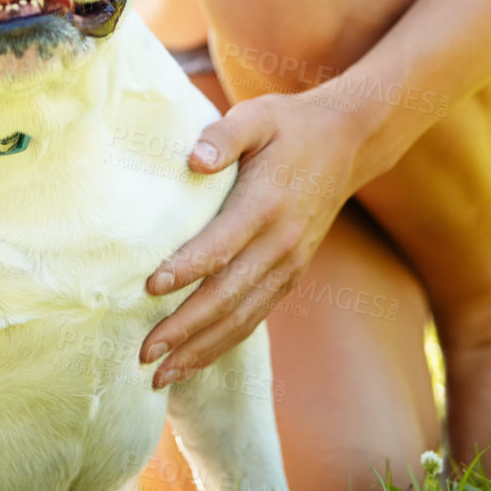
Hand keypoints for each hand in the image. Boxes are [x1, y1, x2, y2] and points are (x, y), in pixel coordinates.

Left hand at [139, 90, 358, 387]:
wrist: (346, 144)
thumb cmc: (289, 126)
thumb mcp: (257, 115)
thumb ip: (224, 135)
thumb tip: (194, 160)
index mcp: (267, 203)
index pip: (223, 244)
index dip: (187, 268)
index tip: (149, 287)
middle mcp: (281, 242)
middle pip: (228, 295)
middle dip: (185, 328)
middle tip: (145, 352)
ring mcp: (289, 263)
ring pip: (242, 317)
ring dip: (201, 349)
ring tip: (160, 375)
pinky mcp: (291, 274)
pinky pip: (256, 316)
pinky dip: (224, 343)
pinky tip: (194, 362)